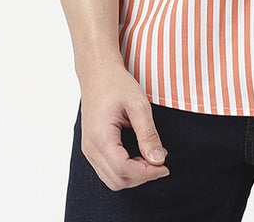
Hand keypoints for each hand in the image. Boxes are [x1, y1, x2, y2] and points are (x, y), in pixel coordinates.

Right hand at [78, 59, 170, 190]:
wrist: (97, 72)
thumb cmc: (116, 84)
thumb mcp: (138, 105)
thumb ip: (148, 134)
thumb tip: (158, 160)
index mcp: (101, 136)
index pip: (123, 170)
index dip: (147, 173)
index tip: (164, 167)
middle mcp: (90, 148)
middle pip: (117, 180)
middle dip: (142, 176)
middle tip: (160, 162)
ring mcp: (89, 149)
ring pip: (112, 179)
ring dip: (134, 175)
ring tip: (151, 158)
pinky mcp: (92, 148)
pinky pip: (108, 170)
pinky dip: (125, 170)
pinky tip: (139, 156)